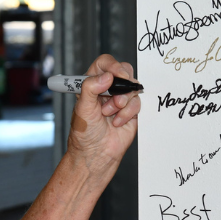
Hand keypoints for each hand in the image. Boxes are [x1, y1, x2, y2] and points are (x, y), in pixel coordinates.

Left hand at [64, 54, 139, 185]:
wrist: (96, 155)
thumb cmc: (84, 134)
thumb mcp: (82, 108)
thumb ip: (91, 88)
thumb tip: (107, 76)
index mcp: (91, 84)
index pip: (104, 64)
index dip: (112, 66)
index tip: (116, 75)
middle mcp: (107, 89)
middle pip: (123, 71)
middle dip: (122, 84)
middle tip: (116, 96)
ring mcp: (120, 99)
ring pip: (132, 87)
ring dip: (122, 101)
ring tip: (110, 114)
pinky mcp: (131, 111)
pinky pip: (137, 103)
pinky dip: (128, 113)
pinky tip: (117, 122)